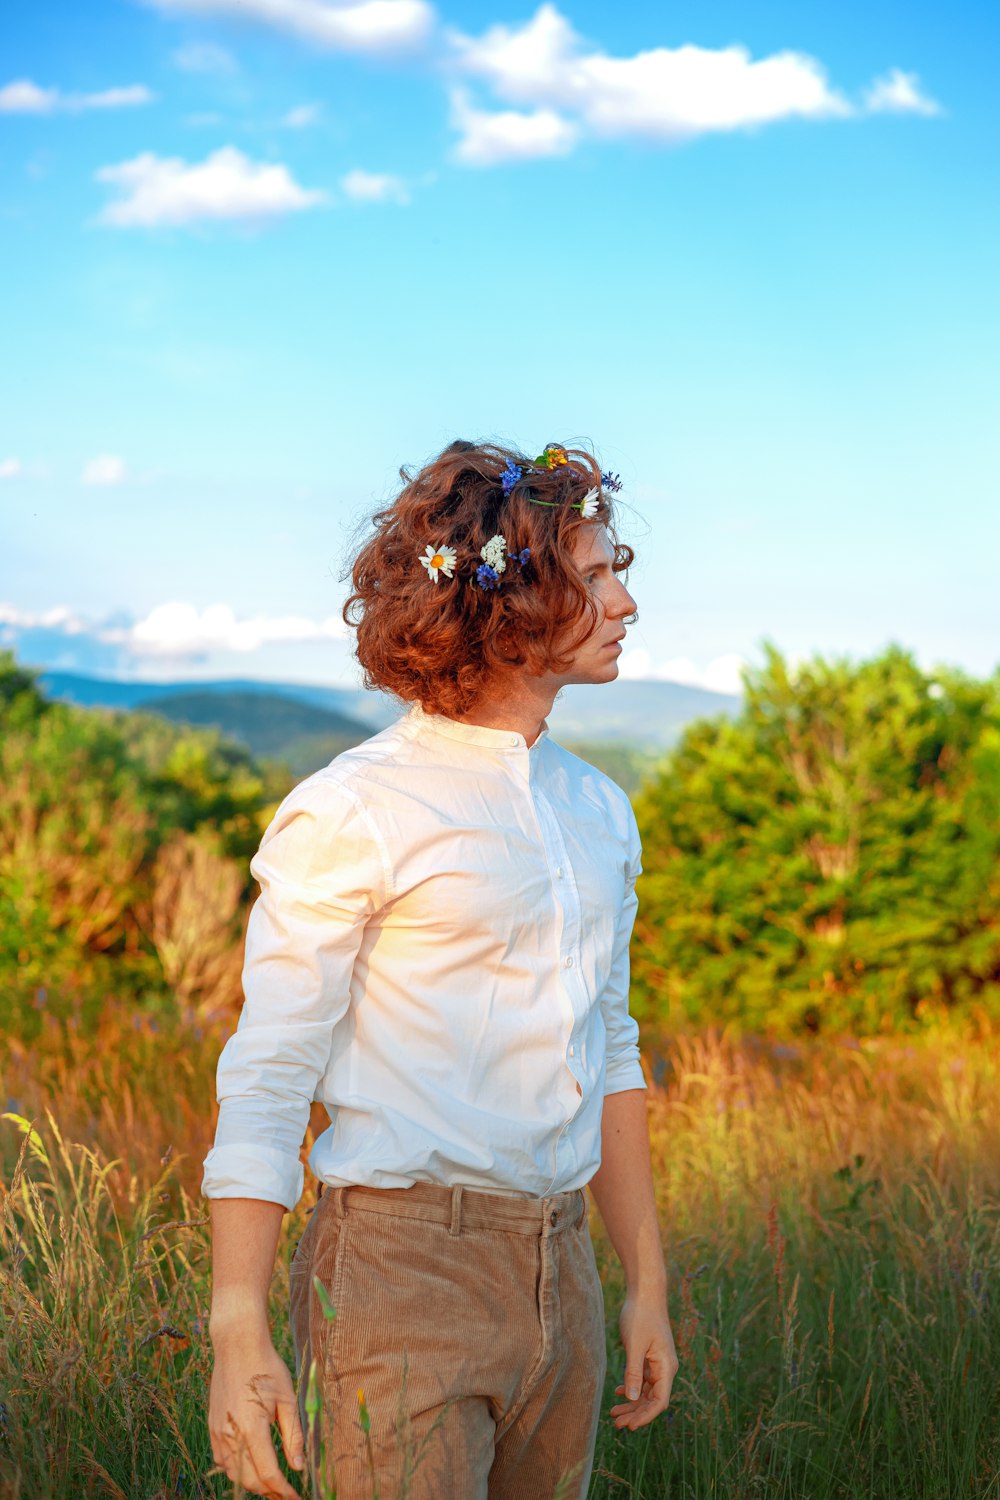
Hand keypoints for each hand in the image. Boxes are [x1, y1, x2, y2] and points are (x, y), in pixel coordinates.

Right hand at [208, 1332, 305, 1498]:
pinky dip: (237, 1470)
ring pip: (233, 1474)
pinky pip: (222, 1460)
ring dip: (252, 1483)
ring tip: (272, 1483)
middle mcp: (230, 1434)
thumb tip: (298, 1467)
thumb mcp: (287, 1398)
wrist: (236, 1345)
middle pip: (249, 1480)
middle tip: (287, 1493)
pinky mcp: (212, 1427)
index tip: (296, 1497)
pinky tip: (250, 1466)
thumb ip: (293, 1435)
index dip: (283, 1490)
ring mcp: (217, 1432)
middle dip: (270, 1491)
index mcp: (251, 1428)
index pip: (268, 1474)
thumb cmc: (266, 1367)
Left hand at [610, 1292, 678, 1430]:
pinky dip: (633, 1387)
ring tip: (614, 1414)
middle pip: (652, 1399)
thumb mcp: (634, 1345)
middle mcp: (665, 1368)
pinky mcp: (651, 1356)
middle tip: (616, 1423)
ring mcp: (659, 1362)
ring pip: (647, 1390)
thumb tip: (634, 1398)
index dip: (645, 1416)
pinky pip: (644, 1379)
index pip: (659, 1401)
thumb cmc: (640, 1315)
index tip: (629, 1426)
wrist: (645, 1292)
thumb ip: (634, 1372)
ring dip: (632, 1403)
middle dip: (635, 1413)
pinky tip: (619, 1392)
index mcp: (666, 1367)